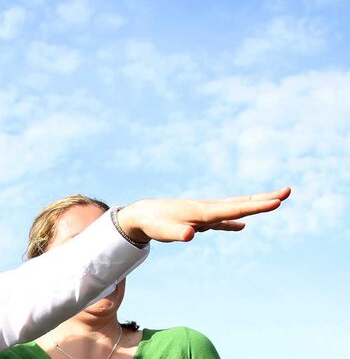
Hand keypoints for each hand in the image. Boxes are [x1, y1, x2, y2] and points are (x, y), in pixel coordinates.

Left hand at [116, 187, 290, 242]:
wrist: (139, 214)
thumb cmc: (151, 223)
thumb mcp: (163, 231)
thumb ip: (178, 233)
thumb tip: (192, 235)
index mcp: (203, 212)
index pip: (235, 208)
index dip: (257, 206)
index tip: (277, 201)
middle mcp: (207, 209)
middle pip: (240, 203)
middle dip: (264, 199)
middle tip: (288, 192)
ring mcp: (204, 213)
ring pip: (234, 207)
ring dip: (253, 205)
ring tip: (274, 201)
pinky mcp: (198, 219)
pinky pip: (221, 220)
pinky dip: (233, 221)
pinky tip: (242, 225)